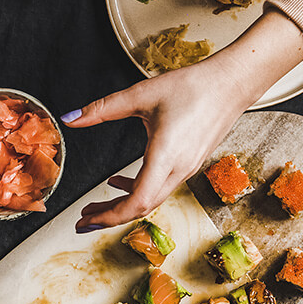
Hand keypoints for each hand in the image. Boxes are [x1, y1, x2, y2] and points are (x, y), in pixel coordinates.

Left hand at [61, 9, 302, 230]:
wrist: (232, 82)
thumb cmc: (192, 86)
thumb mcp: (140, 95)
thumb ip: (102, 109)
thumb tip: (70, 118)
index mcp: (166, 156)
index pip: (138, 201)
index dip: (111, 216)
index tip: (86, 220)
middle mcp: (179, 169)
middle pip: (142, 207)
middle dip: (109, 217)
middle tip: (82, 221)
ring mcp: (186, 169)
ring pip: (150, 199)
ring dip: (121, 205)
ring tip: (95, 207)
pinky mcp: (189, 164)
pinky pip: (159, 187)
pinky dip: (136, 190)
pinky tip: (118, 181)